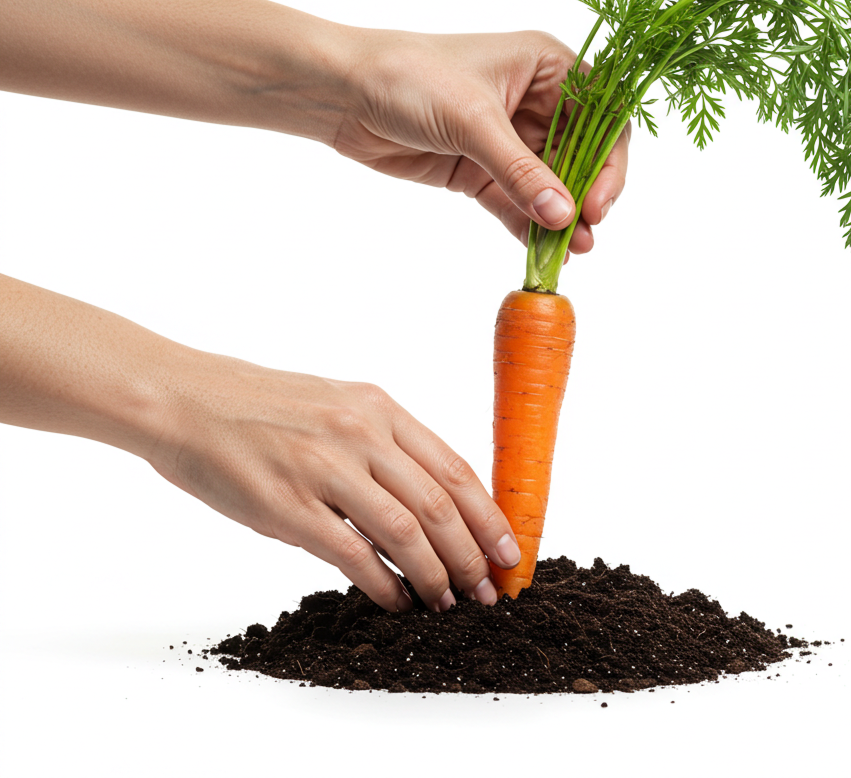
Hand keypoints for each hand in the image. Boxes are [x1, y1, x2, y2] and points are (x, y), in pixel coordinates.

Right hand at [154, 356, 520, 611]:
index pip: (454, 468)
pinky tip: (397, 602)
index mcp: (378, 408)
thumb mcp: (336, 408)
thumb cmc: (261, 406)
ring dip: (435, 575)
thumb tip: (426, 510)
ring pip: (406, 531)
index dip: (489, 515)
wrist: (188, 401)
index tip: (509, 549)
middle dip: (474, 554)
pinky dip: (384, 585)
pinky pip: (353, 554)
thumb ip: (382, 450)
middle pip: (440, 504)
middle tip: (489, 590)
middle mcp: (361, 434)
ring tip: (449, 602)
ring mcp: (325, 468)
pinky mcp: (289, 505)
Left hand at [333, 29, 629, 253]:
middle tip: (584, 233)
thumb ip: (520, 171)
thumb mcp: (473, 120)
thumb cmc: (409, 77)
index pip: (602, 115)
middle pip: (582, 155)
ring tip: (570, 252)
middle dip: (585, 195)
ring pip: (549, 184)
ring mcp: (508, 139)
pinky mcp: (481, 170)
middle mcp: (536, 102)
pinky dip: (529, 225)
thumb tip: (564, 215)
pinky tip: (542, 250)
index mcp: (547, 68)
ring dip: (560, 217)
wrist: (343, 94)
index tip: (598, 201)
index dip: (608, 160)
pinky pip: (516, 202)